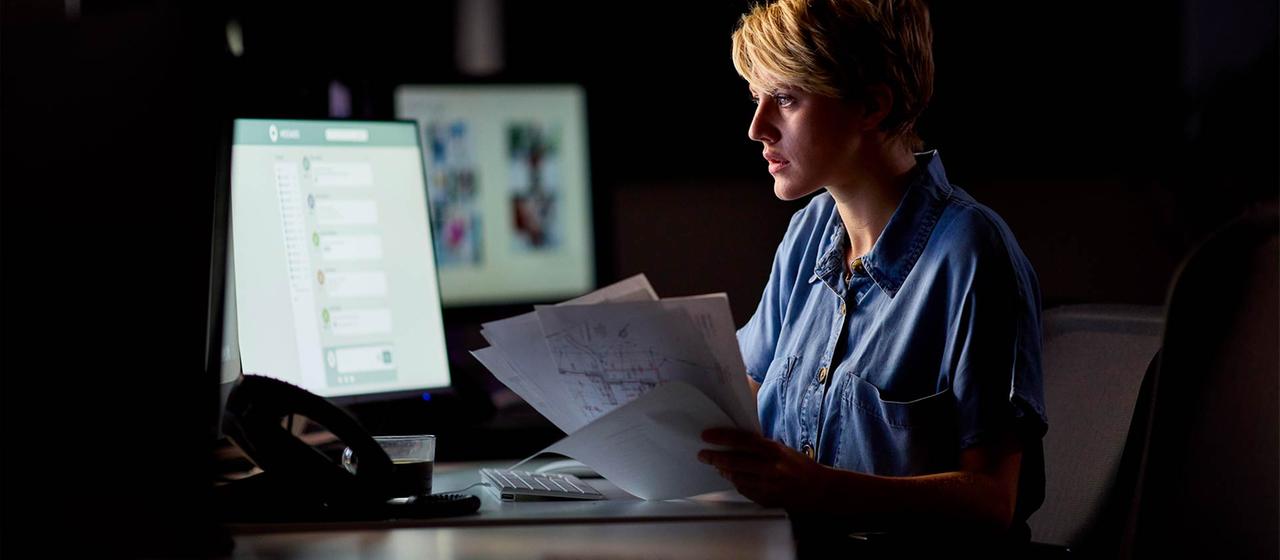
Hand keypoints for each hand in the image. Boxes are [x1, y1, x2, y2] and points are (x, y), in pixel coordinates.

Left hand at [698, 428, 826, 509]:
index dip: (721, 437)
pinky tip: (734, 478)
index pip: (742, 441)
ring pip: (736, 478)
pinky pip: (745, 491)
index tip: (706, 436)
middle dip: (714, 457)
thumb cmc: (800, 466)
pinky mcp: (768, 500)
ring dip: (724, 471)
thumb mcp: (782, 449)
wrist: (821, 489)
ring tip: (717, 466)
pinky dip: (737, 483)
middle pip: (734, 461)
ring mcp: (769, 486)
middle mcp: (770, 467)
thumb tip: (733, 443)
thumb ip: (760, 446)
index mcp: (774, 450)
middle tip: (703, 454)